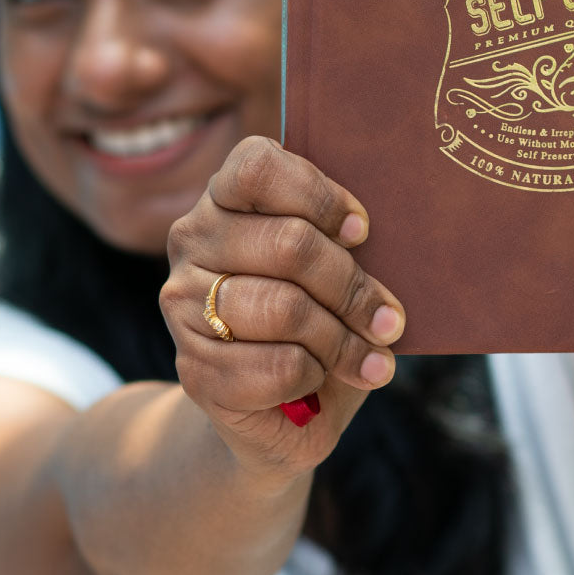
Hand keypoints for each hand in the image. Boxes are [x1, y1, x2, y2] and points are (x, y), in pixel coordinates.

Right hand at [160, 137, 404, 481]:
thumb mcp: (334, 264)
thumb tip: (383, 239)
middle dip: (352, 286)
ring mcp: (184, 306)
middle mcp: (193, 240)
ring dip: (342, 339)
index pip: (257, 168)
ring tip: (371, 357)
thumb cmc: (318, 314)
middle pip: (289, 243)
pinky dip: (315, 375)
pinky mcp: (193, 369)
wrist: (275, 407)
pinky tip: (324, 379)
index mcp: (225, 196)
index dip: (318, 196)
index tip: (361, 231)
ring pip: (285, 308)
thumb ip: (345, 241)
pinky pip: (277, 366)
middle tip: (389, 320)